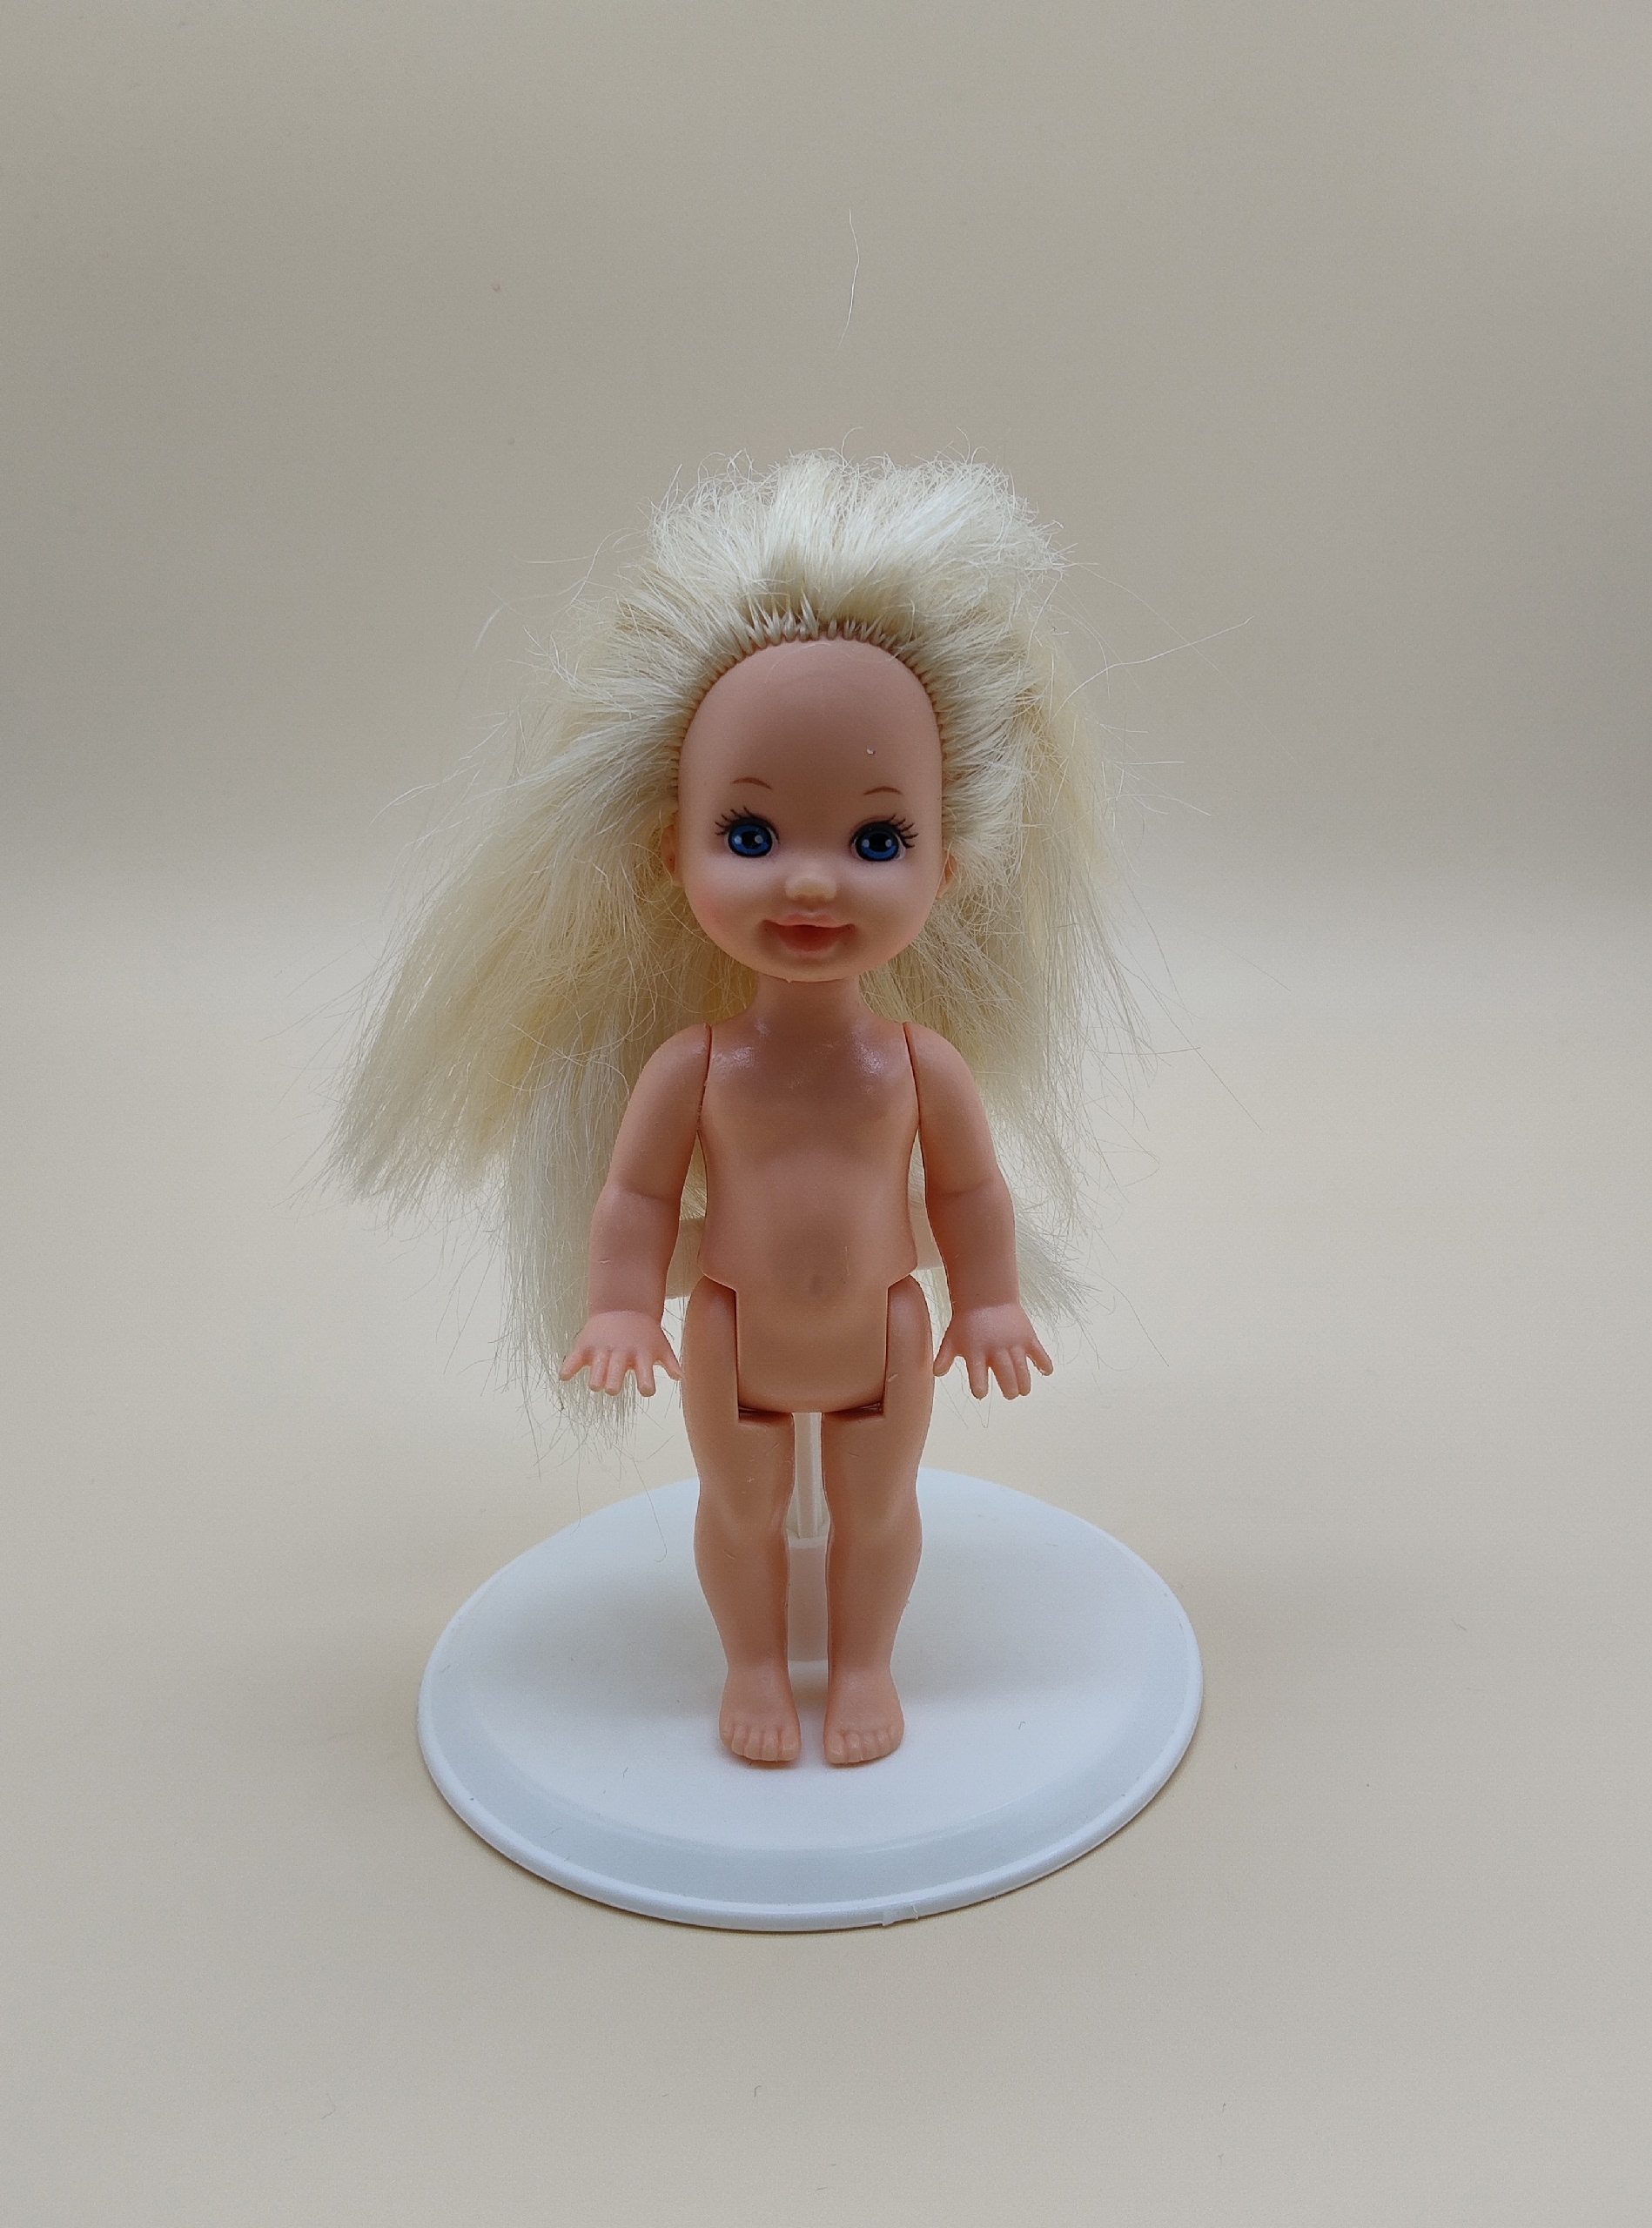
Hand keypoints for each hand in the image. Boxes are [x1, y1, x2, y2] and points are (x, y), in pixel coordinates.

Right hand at [560, 1311, 681, 1396]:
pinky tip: (565, 1377)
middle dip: (614, 1385)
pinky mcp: (585, 1347)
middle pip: (615, 1376)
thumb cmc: (645, 1332)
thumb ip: (671, 1362)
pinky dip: (568, 1368)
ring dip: (595, 1380)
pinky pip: (573, 1360)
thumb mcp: (661, 1345)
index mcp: (641, 1357)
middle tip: (613, 1387)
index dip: (646, 1385)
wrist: (624, 1305)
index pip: (646, 1377)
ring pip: (596, 1371)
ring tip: (597, 1383)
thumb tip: (680, 1377)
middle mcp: (621, 1355)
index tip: (646, 1388)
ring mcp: (602, 1350)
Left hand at [934, 1304, 1053, 1399]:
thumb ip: (944, 1357)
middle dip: (1008, 1387)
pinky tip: (1046, 1371)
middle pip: (1005, 1373)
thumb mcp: (951, 1339)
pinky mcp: (1027, 1336)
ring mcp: (1013, 1342)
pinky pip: (1039, 1352)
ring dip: (1024, 1381)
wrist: (986, 1296)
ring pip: (1022, 1366)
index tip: (981, 1393)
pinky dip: (1044, 1362)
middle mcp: (995, 1349)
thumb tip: (936, 1373)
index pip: (977, 1374)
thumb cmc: (966, 1322)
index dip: (979, 1386)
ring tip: (1023, 1390)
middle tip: (1009, 1394)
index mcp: (976, 1352)